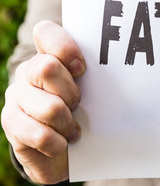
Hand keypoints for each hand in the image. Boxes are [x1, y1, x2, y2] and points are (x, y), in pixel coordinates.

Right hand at [1, 21, 84, 183]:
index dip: (65, 48)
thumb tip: (122, 64)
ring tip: (72, 129)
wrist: (62, 153)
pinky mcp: (11, 124)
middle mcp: (27, 72)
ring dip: (67, 123)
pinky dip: (58, 143)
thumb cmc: (84, 113)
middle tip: (78, 105)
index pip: (45, 32)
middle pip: (47, 68)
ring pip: (49, 106)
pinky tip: (62, 143)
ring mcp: (15, 97)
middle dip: (71, 93)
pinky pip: (40, 134)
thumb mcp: (93, 91)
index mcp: (48, 56)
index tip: (82, 69)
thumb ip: (98, 74)